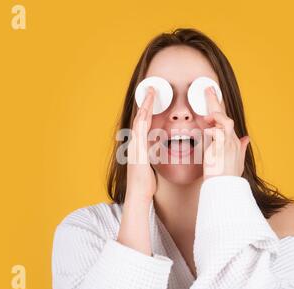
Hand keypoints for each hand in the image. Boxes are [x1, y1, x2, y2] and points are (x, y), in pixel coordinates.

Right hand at [125, 87, 156, 203]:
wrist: (138, 194)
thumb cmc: (145, 183)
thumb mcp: (150, 165)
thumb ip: (153, 155)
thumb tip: (159, 149)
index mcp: (138, 146)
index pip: (143, 124)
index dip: (147, 110)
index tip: (151, 99)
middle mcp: (134, 143)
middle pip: (139, 118)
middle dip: (144, 103)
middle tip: (150, 89)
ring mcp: (134, 145)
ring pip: (139, 120)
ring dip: (144, 105)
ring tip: (150, 92)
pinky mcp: (136, 148)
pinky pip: (140, 129)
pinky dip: (143, 117)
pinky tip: (146, 109)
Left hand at [203, 86, 249, 180]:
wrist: (225, 188)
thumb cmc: (228, 177)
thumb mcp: (237, 161)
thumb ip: (241, 148)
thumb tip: (246, 138)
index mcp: (233, 141)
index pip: (226, 121)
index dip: (220, 110)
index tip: (212, 99)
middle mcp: (232, 140)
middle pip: (225, 116)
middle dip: (216, 102)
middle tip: (208, 89)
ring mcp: (229, 144)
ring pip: (226, 121)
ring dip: (216, 113)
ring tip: (207, 111)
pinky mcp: (222, 148)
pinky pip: (219, 133)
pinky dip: (213, 129)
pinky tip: (208, 129)